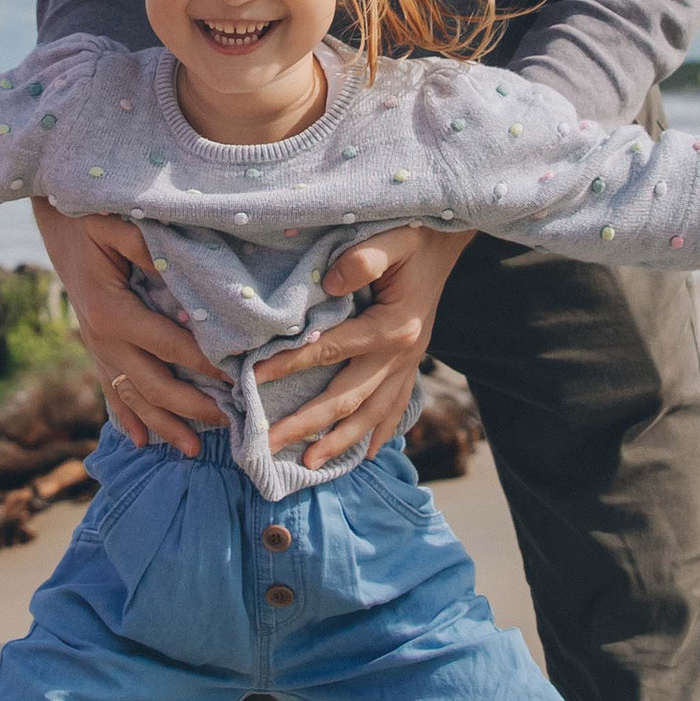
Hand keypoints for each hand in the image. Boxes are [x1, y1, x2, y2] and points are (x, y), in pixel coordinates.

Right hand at [31, 196, 228, 456]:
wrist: (52, 216)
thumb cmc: (91, 216)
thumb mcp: (119, 224)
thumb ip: (151, 250)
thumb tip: (187, 276)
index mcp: (112, 312)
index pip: (170, 346)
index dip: (204, 365)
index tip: (237, 381)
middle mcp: (102, 338)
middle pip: (153, 384)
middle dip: (191, 408)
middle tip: (229, 424)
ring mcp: (96, 347)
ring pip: (132, 396)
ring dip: (163, 425)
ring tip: (192, 451)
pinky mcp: (94, 346)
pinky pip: (110, 388)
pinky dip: (124, 415)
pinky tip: (138, 440)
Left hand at [265, 223, 472, 466]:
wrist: (447, 241)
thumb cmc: (413, 236)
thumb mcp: (392, 238)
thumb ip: (364, 258)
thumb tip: (332, 282)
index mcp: (392, 327)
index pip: (330, 350)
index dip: (290, 365)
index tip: (253, 378)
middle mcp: (402, 355)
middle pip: (348, 398)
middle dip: (307, 424)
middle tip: (269, 445)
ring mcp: (409, 365)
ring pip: (373, 414)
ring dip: (341, 441)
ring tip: (310, 464)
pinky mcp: (412, 365)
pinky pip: (396, 407)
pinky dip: (381, 431)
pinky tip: (368, 453)